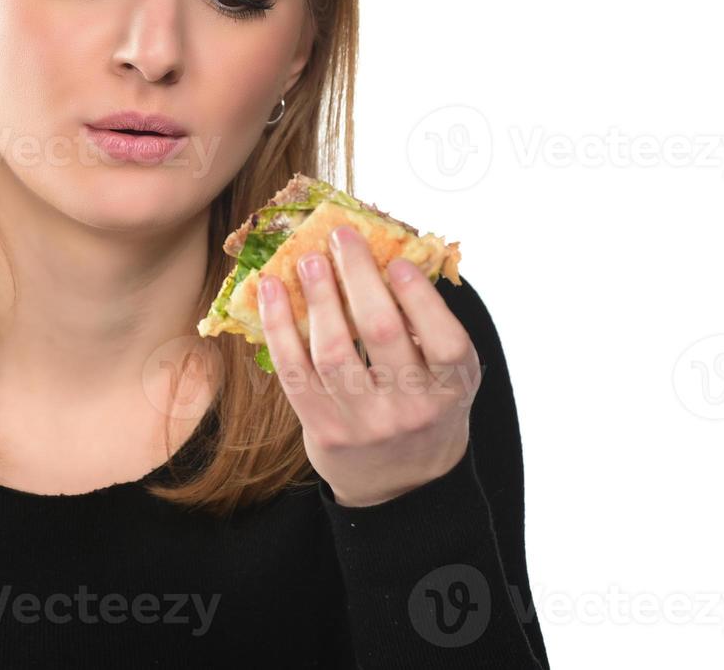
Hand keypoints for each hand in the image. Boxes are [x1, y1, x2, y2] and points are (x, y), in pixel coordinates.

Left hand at [256, 224, 481, 507]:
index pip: (444, 342)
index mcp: (452, 389)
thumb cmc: (426, 408)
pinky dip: (279, 326)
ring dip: (317, 298)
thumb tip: (386, 254)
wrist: (402, 485)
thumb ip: (429, 326)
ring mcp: (363, 422)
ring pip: (333, 351)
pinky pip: (293, 371)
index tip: (397, 261)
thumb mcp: (448, 377)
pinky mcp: (322, 429)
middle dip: (358, 277)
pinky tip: (272, 290)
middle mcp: (411, 408)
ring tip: (308, 259)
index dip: (419, 299)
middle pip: (381, 333)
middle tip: (341, 236)